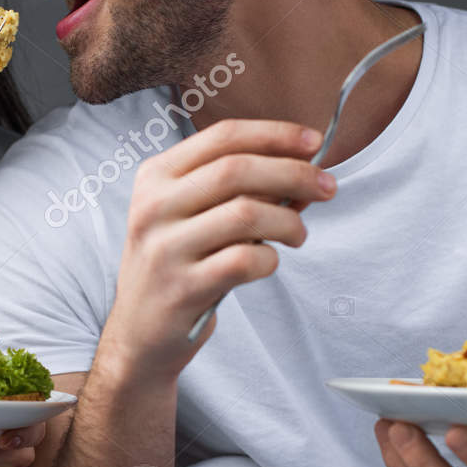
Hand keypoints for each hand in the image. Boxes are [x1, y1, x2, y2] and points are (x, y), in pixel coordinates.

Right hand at [97, 119, 334, 381]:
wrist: (139, 332)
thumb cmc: (176, 265)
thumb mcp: (189, 216)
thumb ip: (238, 190)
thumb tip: (305, 170)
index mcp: (155, 177)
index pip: (222, 137)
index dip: (274, 134)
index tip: (313, 142)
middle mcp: (154, 207)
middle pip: (237, 170)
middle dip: (294, 174)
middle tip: (327, 187)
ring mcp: (165, 248)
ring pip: (246, 213)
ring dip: (288, 221)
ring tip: (298, 234)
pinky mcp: (182, 288)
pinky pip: (245, 260)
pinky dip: (270, 259)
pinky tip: (268, 262)